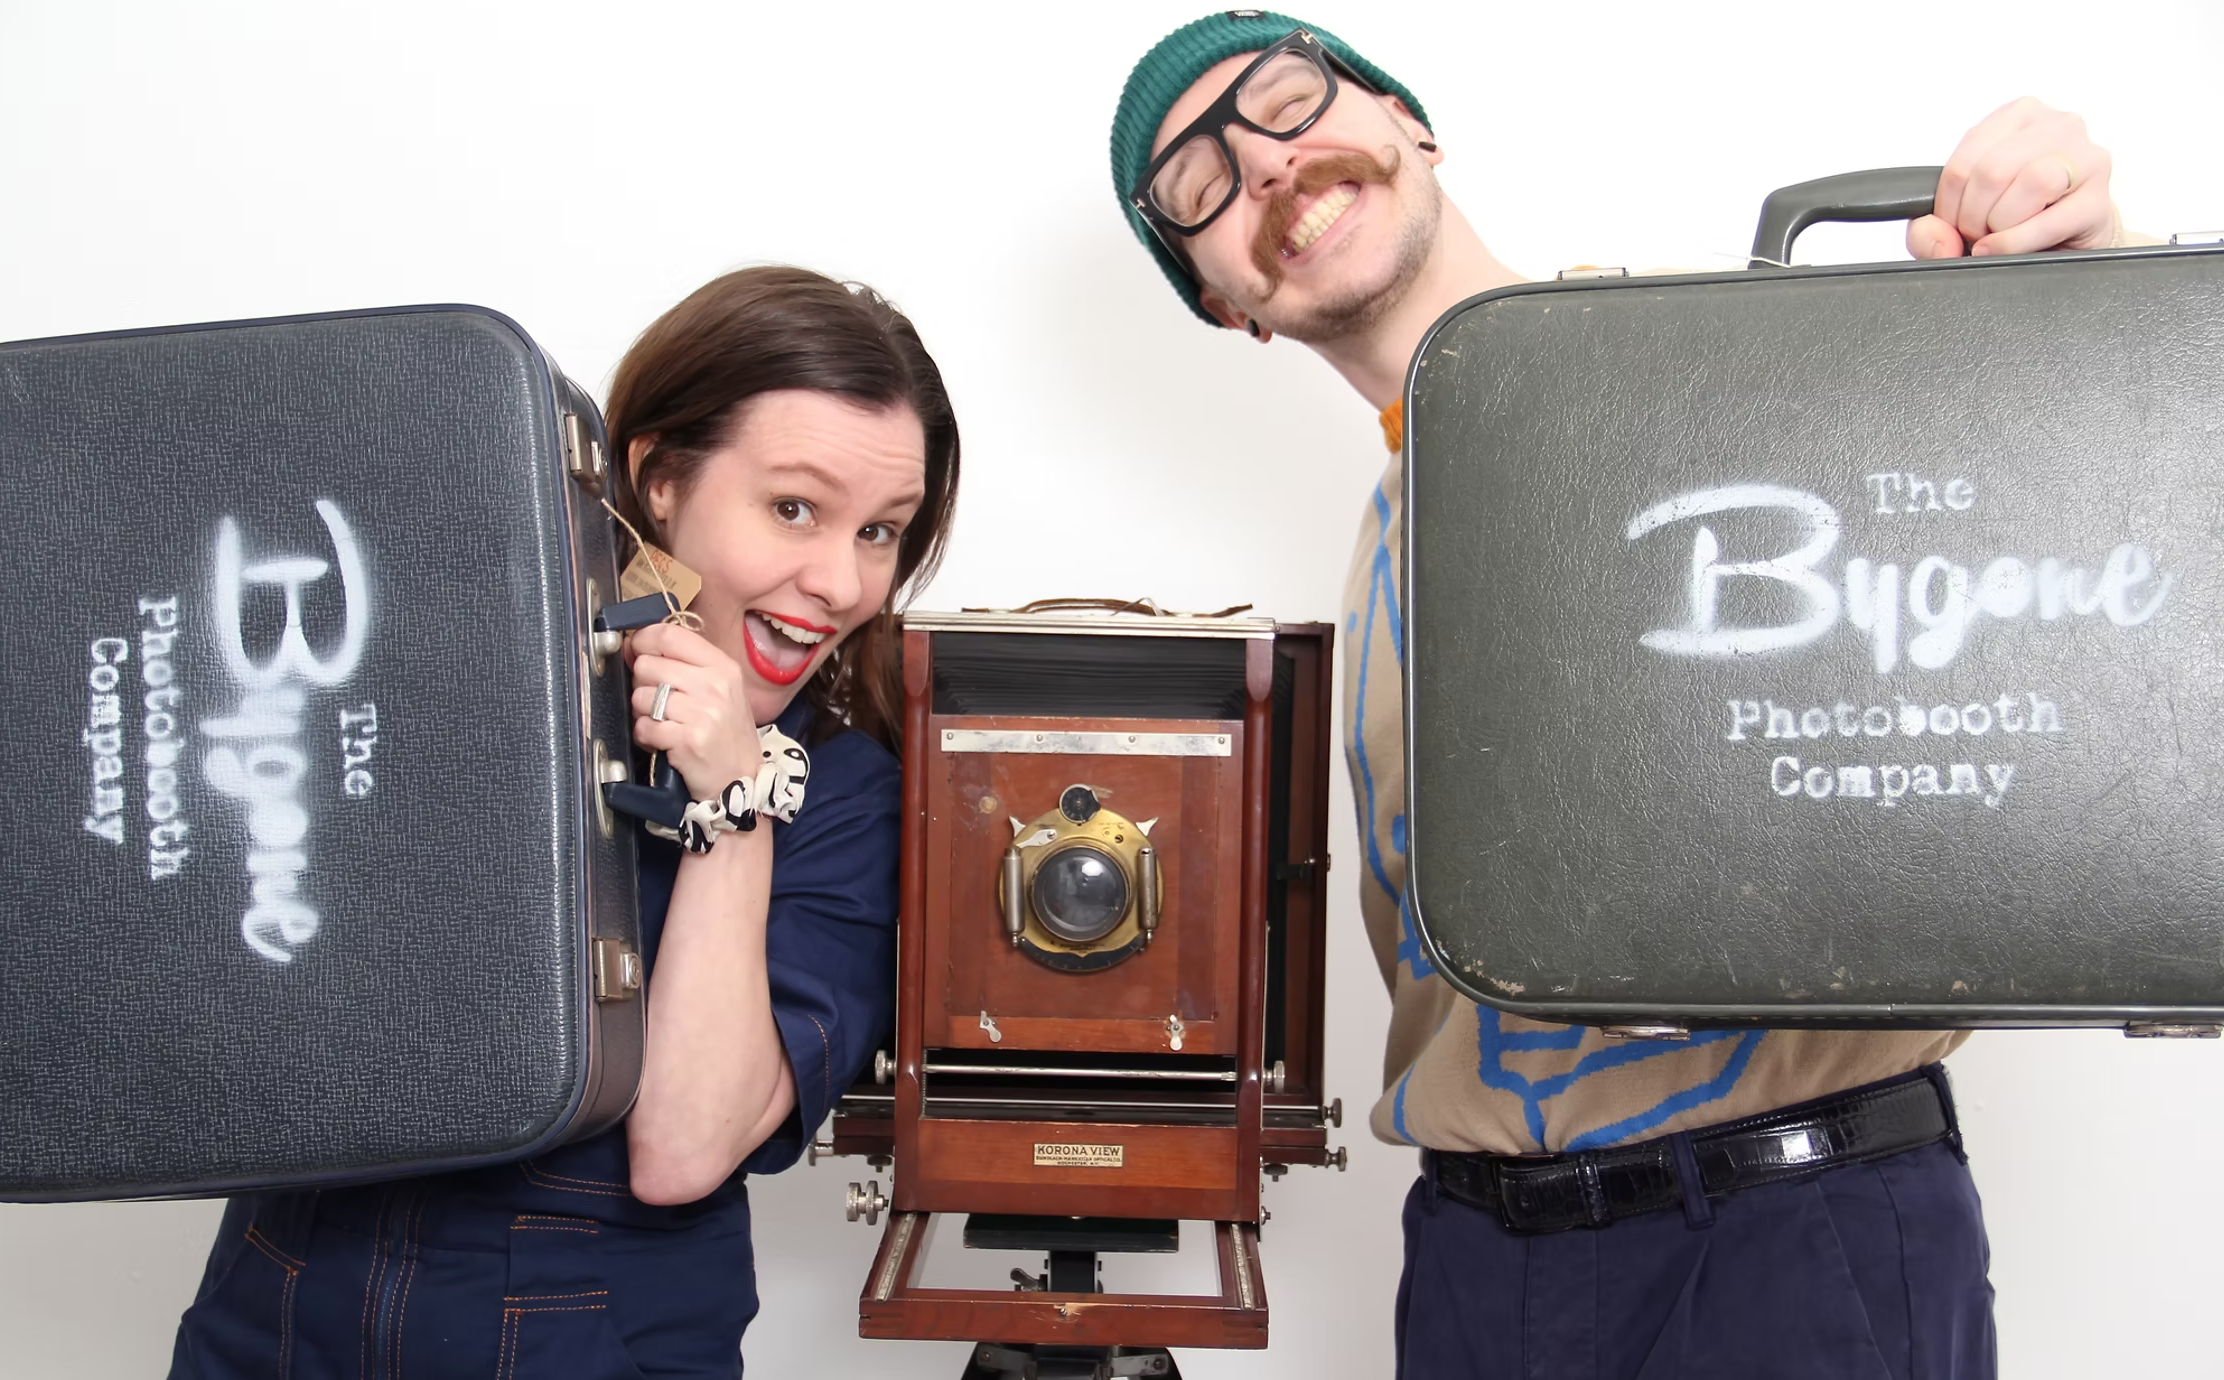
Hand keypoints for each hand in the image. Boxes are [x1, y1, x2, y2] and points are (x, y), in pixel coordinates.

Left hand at [627, 622, 762, 801]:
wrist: (742, 780)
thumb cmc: (726, 734)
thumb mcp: (720, 690)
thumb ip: (684, 665)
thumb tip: (634, 647)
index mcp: (722, 666)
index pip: (669, 635)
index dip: (642, 640)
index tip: (636, 651)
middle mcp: (714, 685)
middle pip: (647, 665)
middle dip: (642, 684)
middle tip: (658, 702)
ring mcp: (702, 712)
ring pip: (641, 697)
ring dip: (643, 714)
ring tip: (663, 724)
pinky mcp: (687, 740)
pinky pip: (643, 727)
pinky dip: (645, 737)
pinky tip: (661, 742)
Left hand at [1909, 98, 2119, 258]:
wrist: (2067, 238)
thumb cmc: (2016, 217)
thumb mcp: (1963, 214)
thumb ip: (1931, 227)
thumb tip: (1933, 237)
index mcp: (2017, 118)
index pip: (1965, 160)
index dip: (1948, 204)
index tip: (1953, 224)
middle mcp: (2056, 127)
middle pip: (1993, 171)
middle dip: (1973, 217)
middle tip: (1976, 236)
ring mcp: (2085, 159)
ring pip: (2030, 183)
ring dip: (2000, 225)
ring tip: (1997, 238)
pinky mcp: (2098, 200)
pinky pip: (2052, 220)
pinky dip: (2018, 241)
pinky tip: (2007, 248)